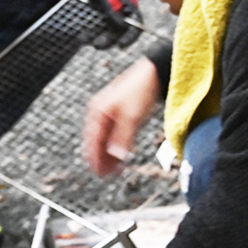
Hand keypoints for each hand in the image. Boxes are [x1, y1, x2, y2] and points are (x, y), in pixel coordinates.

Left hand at [63, 0, 141, 47]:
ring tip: (89, 41)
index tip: (121, 45)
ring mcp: (110, 16)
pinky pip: (98, 30)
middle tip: (98, 45)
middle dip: (111, 40)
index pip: (136, 24)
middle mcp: (122, 13)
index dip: (131, 36)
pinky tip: (84, 37)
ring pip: (109, 33)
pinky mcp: (99, 19)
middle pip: (121, 32)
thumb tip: (122, 27)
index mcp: (129, 5)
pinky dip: (92, 35)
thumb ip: (112, 9)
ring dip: (101, 40)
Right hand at [83, 57, 160, 175]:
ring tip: (115, 168)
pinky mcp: (121, 112)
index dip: (94, 158)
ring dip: (109, 153)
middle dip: (101, 158)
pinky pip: (114, 133)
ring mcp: (110, 112)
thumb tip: (116, 157)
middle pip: (97, 140)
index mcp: (98, 112)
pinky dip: (116, 145)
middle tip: (107, 175)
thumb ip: (122, 138)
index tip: (99, 173)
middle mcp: (101, 112)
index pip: (92, 140)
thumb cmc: (141, 90)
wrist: (155, 73)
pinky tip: (122, 154)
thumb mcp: (132, 117)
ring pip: (106, 138)